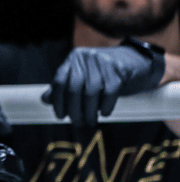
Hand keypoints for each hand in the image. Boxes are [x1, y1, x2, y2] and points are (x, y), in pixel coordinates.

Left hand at [42, 39, 165, 126]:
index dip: (58, 101)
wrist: (135, 61)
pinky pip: (109, 93)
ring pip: (91, 92)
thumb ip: (64, 86)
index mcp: (73, 59)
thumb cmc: (104, 73)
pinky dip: (105, 106)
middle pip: (74, 88)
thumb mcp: (83, 77)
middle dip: (73, 109)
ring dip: (89, 111)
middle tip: (76, 123)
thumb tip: (45, 100)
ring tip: (90, 122)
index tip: (60, 116)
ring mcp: (102, 63)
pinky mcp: (119, 71)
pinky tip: (104, 114)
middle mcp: (85, 58)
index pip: (59, 81)